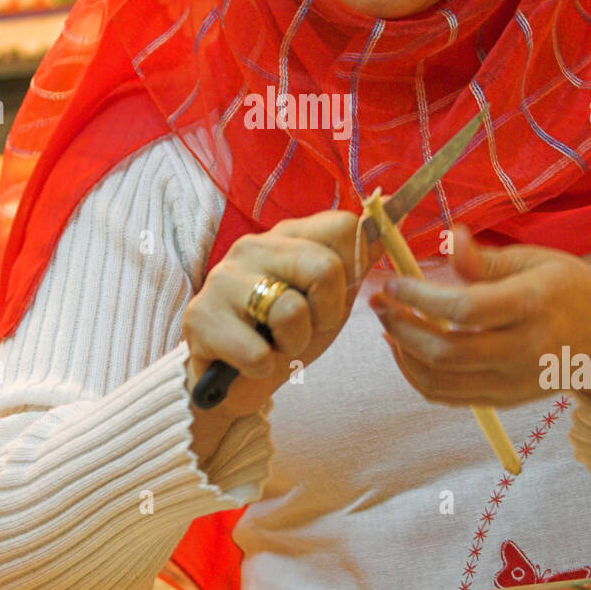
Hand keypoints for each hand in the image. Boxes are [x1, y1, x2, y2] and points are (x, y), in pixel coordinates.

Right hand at [183, 208, 379, 418]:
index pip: (343, 226)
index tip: (328, 300)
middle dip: (325, 315)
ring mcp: (223, 279)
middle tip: (301, 329)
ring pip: (291, 310)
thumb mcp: (331, 296)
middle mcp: (253, 246)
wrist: (234, 381)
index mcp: (287, 235)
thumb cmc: (285, 334)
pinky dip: (262, 368)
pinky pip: (258, 353)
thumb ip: (358, 257)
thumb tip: (390, 208)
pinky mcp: (200, 317)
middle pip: (326, 268)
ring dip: (293, 344)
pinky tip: (248, 362)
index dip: (350, 274)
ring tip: (274, 345)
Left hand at [369, 225, 590, 413]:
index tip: (393, 282)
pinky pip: (450, 396)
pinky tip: (408, 350)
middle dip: (401, 328)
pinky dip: (420, 376)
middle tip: (380, 304)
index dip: (420, 298)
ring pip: (441, 382)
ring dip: (404, 355)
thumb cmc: (569, 290)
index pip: (464, 310)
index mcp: (532, 306)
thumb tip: (449, 238)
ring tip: (389, 326)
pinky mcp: (505, 400)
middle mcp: (523, 350)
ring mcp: (514, 381)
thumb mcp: (535, 260)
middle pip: (446, 353)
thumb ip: (486, 259)